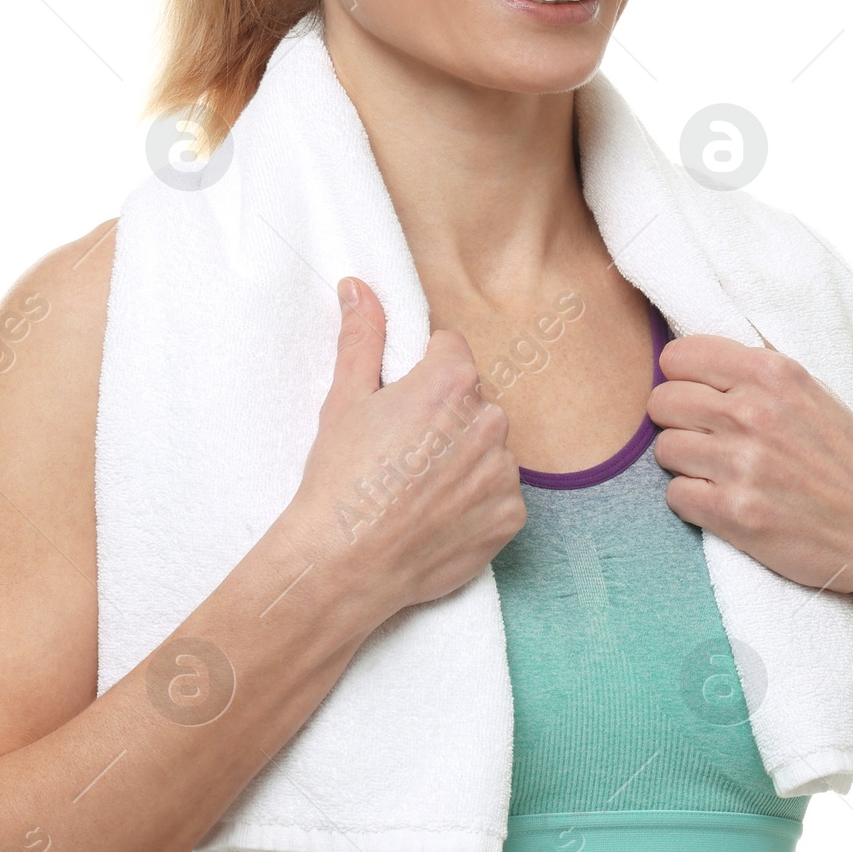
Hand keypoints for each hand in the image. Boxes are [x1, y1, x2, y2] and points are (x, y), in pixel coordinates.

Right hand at [289, 278, 527, 627]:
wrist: (345, 563)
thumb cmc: (340, 480)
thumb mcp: (344, 400)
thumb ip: (362, 338)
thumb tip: (359, 288)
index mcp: (451, 381)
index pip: (451, 351)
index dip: (422, 373)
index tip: (400, 404)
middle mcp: (490, 420)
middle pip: (473, 403)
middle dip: (445, 419)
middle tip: (401, 454)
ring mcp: (505, 472)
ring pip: (488, 450)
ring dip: (464, 462)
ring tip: (416, 491)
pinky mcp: (512, 516)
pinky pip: (499, 496)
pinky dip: (475, 504)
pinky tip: (436, 518)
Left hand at [647, 336, 852, 599]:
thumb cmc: (844, 461)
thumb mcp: (811, 394)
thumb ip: (755, 375)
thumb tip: (688, 361)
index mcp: (773, 373)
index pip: (678, 357)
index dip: (680, 380)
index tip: (697, 398)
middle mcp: (754, 412)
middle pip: (661, 402)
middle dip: (677, 423)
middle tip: (707, 441)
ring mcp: (743, 463)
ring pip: (664, 449)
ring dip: (685, 464)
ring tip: (720, 474)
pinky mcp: (733, 512)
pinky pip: (674, 495)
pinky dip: (692, 502)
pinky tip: (723, 503)